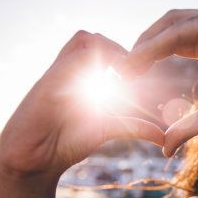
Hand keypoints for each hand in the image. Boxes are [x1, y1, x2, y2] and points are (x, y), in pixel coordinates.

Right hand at [0, 31, 164, 179]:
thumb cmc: (66, 141)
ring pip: (84, 40)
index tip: (138, 79)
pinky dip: (91, 68)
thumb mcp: (107, 129)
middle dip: (119, 53)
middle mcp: (69, 70)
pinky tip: (104, 89)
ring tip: (122, 80)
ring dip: (108, 54)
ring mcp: (57, 74)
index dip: (124, 57)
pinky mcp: (48, 84)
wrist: (34, 160)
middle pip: (95, 38)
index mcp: (82, 75)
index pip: (104, 47)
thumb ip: (133, 127)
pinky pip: (72, 61)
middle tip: (133, 77)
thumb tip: (163, 137)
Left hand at [116, 10, 197, 155]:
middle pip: (165, 29)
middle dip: (140, 47)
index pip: (171, 43)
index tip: (124, 76)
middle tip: (118, 69)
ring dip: (145, 44)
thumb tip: (163, 148)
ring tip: (126, 65)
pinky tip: (144, 58)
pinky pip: (184, 29)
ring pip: (171, 25)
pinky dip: (161, 42)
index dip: (146, 57)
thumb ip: (187, 126)